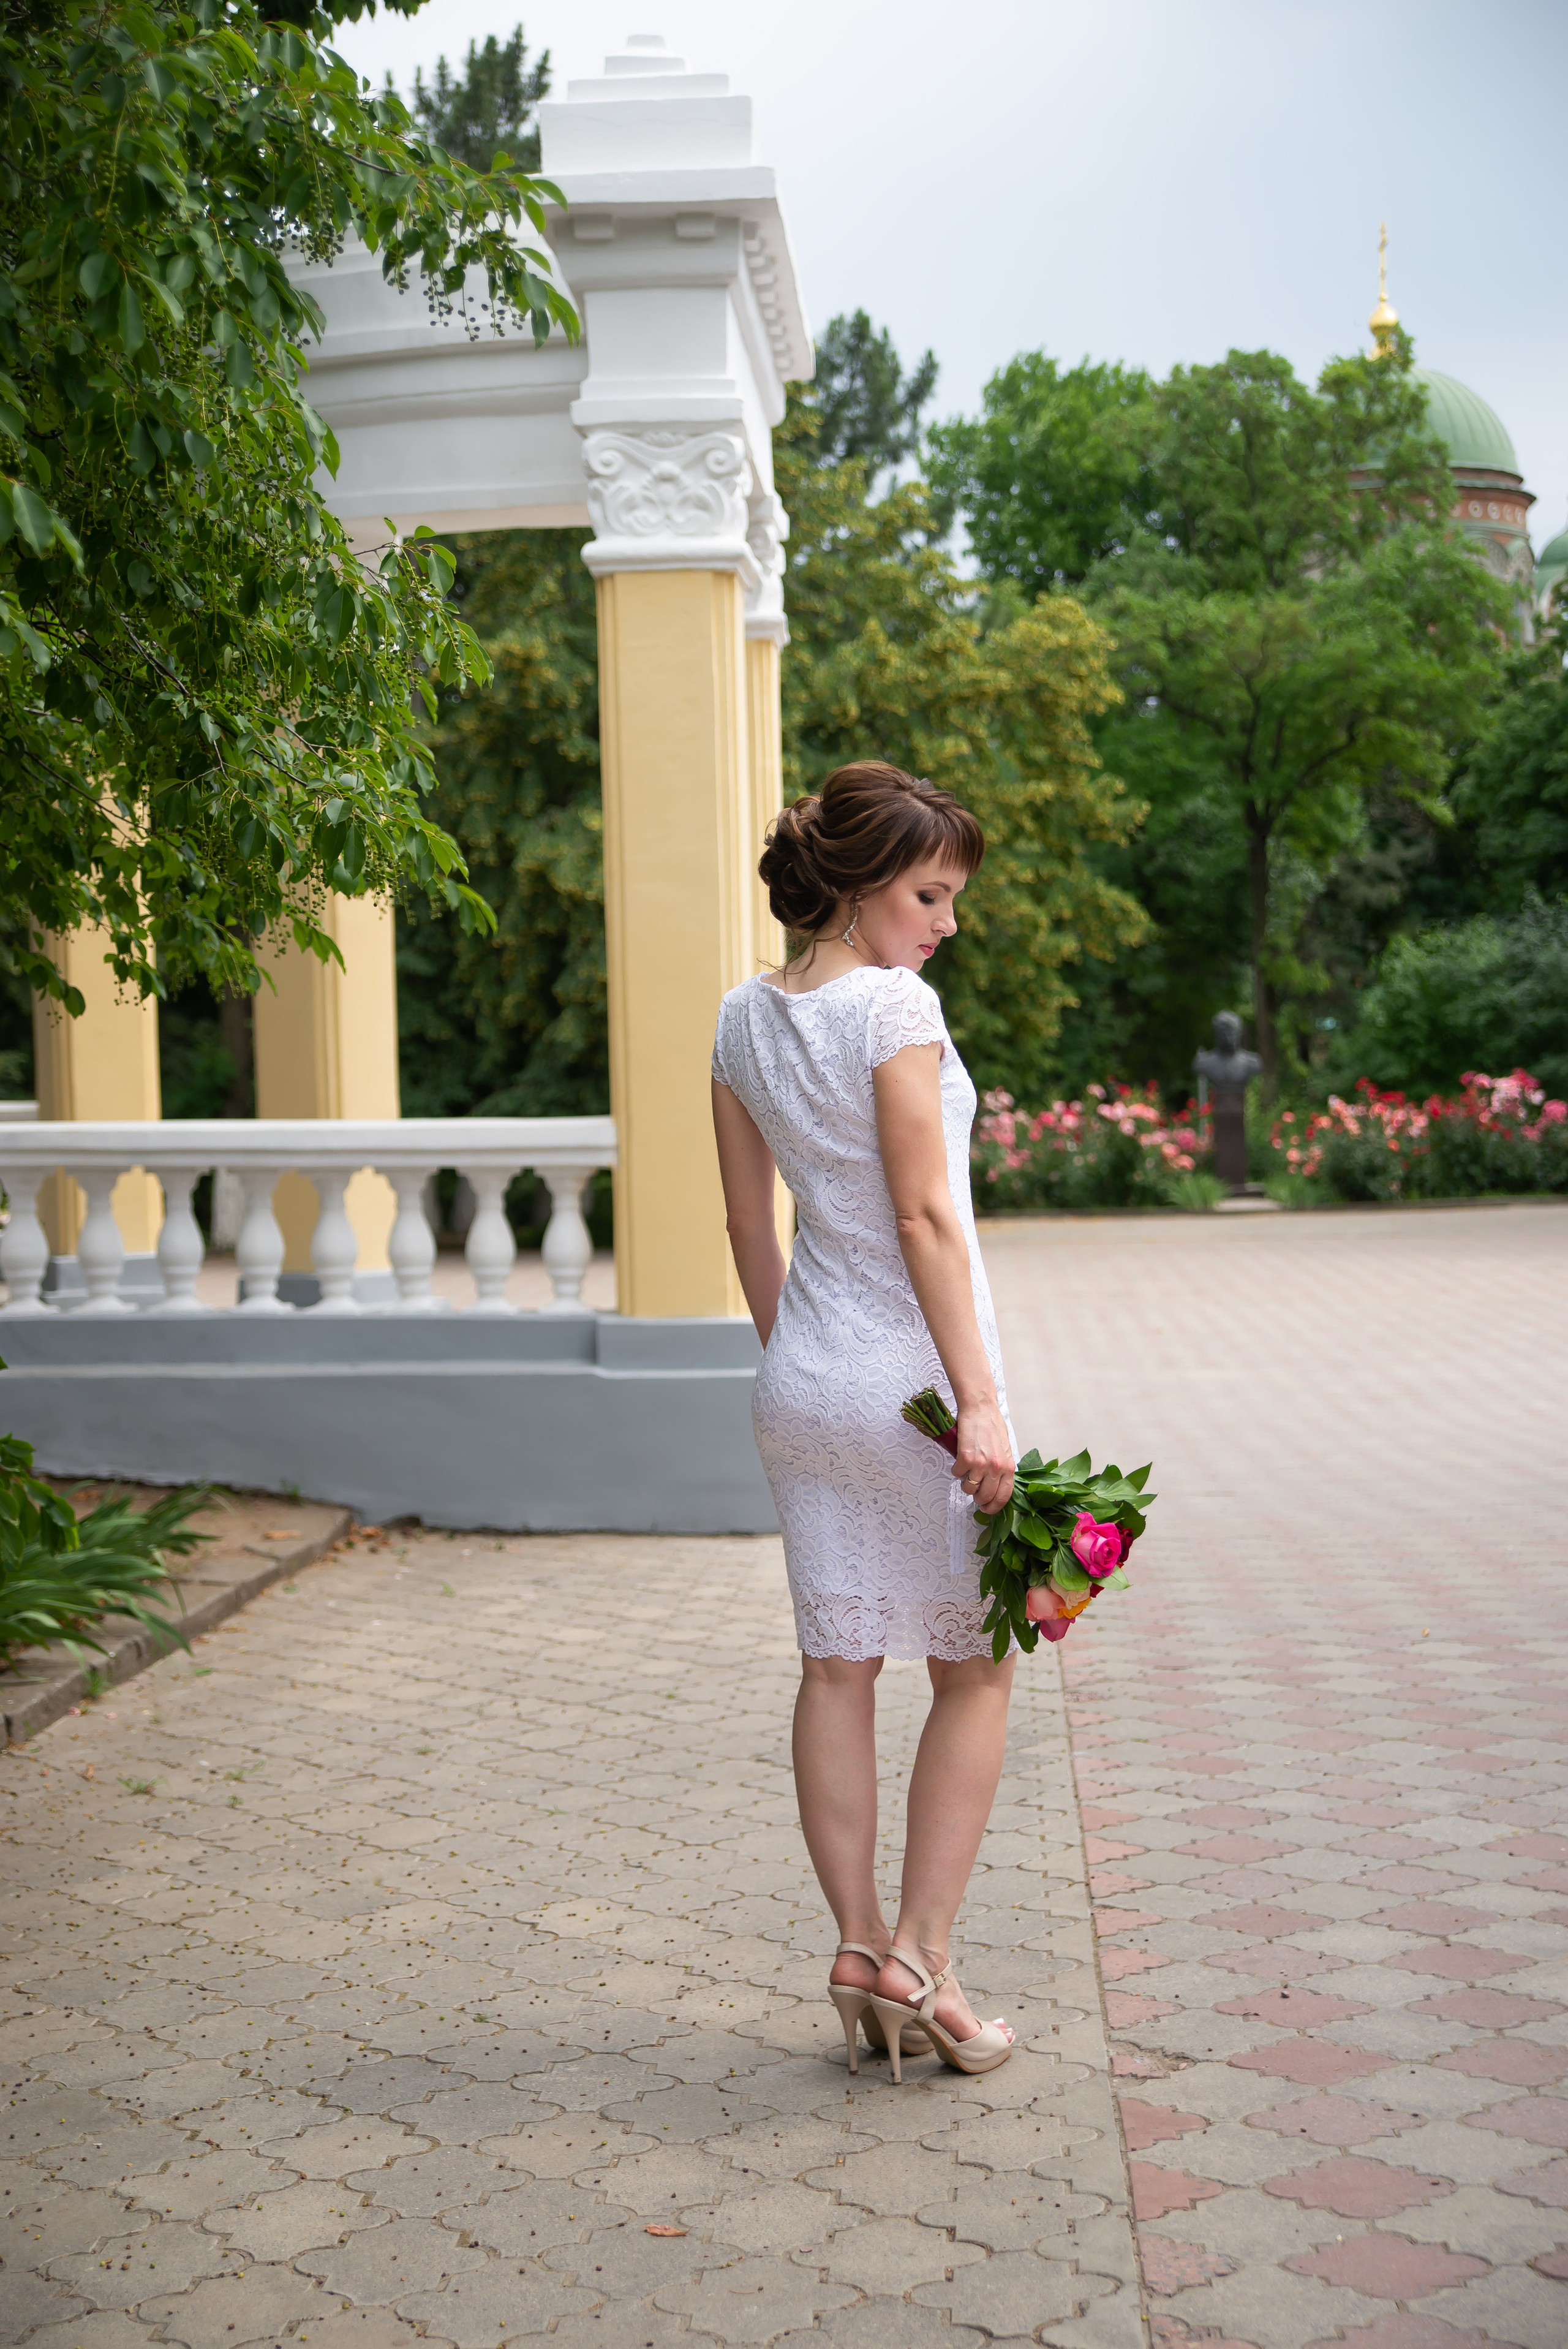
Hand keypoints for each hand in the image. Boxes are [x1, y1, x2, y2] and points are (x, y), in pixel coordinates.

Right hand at [952, 1399, 1013, 1514]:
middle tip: (973, 1492)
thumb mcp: (1004, 1450)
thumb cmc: (992, 1426)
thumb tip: (995, 1485)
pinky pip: (957, 1474)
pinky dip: (956, 1470)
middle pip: (985, 1496)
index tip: (987, 1509)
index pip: (1003, 1496)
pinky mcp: (965, 1458)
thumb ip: (1002, 1469)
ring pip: (969, 1489)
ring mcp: (981, 1464)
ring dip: (965, 1484)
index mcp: (1008, 1467)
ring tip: (966, 1473)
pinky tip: (959, 1461)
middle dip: (977, 1498)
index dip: (993, 1507)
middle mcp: (996, 1468)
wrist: (980, 1409)